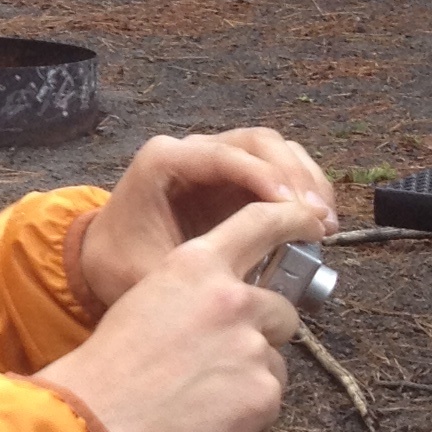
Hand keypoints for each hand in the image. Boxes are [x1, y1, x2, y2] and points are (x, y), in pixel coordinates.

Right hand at [38, 194, 304, 431]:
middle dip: (263, 330)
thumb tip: (237, 304)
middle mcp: (232, 298)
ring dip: (252, 372)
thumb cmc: (114, 360)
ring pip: (274, 358)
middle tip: (220, 355)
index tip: (312, 220)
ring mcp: (252, 347)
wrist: (98, 417)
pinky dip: (248, 408)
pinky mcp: (264, 394)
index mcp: (198, 265)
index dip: (294, 217)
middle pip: (282, 308)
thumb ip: (200, 290)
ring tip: (204, 390)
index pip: (262, 222)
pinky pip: (270, 397)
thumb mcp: (150, 295)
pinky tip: (209, 413)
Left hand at [75, 128, 333, 309]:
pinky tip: (319, 221)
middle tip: (318, 219)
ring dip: (306, 181)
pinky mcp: (236, 178)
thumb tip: (245, 289)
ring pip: (274, 150)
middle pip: (258, 142)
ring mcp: (217, 160)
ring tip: (325, 223)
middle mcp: (192, 150)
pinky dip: (302, 189)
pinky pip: (278, 169)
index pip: (224, 155)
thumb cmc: (120, 262)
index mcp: (164, 160)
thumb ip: (191, 274)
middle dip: (294, 177)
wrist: (106, 256)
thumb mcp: (144, 271)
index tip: (294, 208)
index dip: (264, 177)